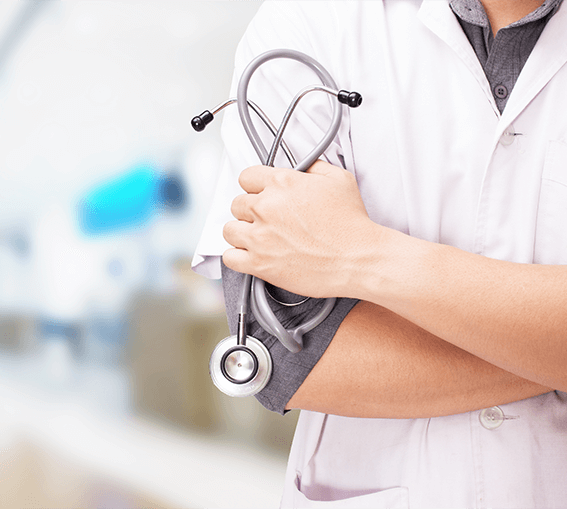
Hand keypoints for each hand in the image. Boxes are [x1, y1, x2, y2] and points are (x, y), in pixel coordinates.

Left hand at [222, 160, 374, 297]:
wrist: (358, 259)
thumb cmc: (351, 223)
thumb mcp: (339, 180)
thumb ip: (315, 167)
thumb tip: (304, 167)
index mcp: (282, 184)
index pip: (247, 177)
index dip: (255, 187)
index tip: (260, 195)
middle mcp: (266, 208)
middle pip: (237, 204)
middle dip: (250, 211)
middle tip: (266, 220)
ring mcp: (260, 237)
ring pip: (229, 230)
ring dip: (241, 233)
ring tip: (257, 238)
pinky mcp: (259, 264)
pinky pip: (230, 258)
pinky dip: (237, 257)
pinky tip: (251, 256)